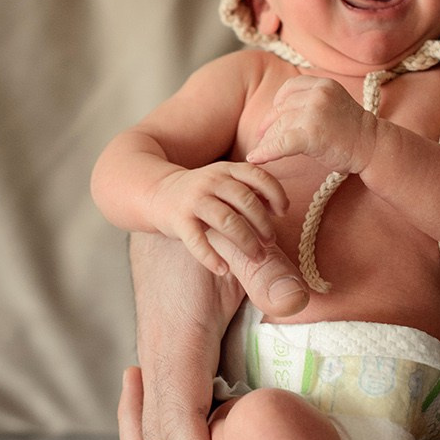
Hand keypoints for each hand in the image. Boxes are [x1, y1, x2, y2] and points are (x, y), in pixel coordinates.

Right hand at [129, 232, 308, 439]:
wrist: (162, 196)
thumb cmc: (201, 216)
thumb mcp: (233, 237)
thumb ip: (263, 267)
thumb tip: (294, 303)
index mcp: (176, 341)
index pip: (181, 425)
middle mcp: (162, 357)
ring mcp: (163, 358)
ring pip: (163, 433)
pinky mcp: (175, 355)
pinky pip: (174, 415)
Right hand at [150, 161, 288, 275]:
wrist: (157, 192)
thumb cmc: (202, 193)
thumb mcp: (225, 183)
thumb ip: (250, 191)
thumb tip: (280, 207)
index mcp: (227, 169)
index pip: (258, 175)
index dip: (275, 193)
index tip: (283, 212)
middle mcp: (212, 181)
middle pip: (246, 201)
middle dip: (263, 224)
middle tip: (270, 243)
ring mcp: (194, 200)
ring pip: (227, 220)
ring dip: (246, 241)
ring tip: (257, 257)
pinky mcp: (178, 220)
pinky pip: (197, 241)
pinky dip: (211, 257)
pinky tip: (223, 269)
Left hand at [248, 76, 376, 175]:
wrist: (373, 146)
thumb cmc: (351, 131)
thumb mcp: (332, 104)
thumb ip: (309, 102)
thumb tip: (275, 114)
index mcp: (322, 84)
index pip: (289, 88)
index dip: (277, 103)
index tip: (273, 117)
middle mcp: (318, 94)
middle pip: (282, 109)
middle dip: (270, 125)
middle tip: (262, 138)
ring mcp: (315, 112)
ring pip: (280, 126)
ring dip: (268, 141)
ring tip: (260, 152)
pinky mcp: (312, 134)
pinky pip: (282, 143)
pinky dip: (266, 152)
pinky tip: (255, 158)